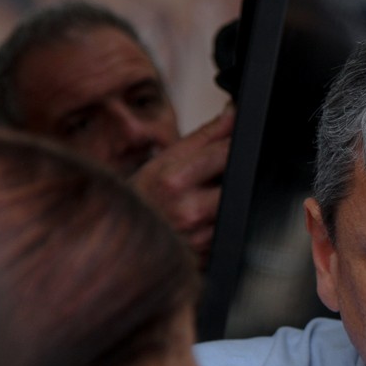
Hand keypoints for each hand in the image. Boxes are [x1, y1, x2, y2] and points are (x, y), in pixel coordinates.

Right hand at [131, 108, 233, 266]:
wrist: (120, 236)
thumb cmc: (142, 195)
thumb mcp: (165, 160)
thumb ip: (204, 137)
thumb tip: (234, 113)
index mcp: (172, 178)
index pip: (224, 152)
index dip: (239, 143)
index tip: (244, 139)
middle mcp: (186, 207)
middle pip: (237, 181)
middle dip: (238, 174)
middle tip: (225, 174)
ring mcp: (199, 235)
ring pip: (238, 207)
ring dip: (235, 198)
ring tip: (212, 197)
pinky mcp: (207, 253)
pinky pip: (232, 230)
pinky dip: (229, 220)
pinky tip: (212, 217)